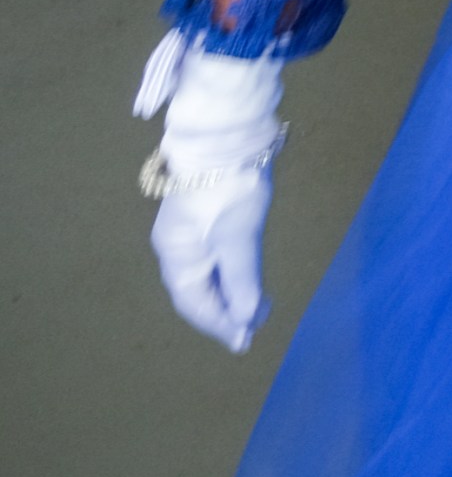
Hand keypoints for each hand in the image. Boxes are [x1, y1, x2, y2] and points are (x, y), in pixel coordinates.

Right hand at [136, 34, 280, 353]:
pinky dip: (227, 272)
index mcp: (177, 257)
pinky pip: (211, 256)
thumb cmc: (229, 189)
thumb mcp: (240, 238)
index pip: (195, 304)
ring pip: (204, 274)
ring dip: (226, 293)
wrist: (224, 135)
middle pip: (196, 292)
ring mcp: (186, 231)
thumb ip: (243, 280)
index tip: (245, 341)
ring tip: (251, 310)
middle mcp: (175, 248)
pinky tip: (242, 275)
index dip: (220, 325)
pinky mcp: (202, 214)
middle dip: (222, 313)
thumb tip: (247, 318)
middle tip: (250, 331)